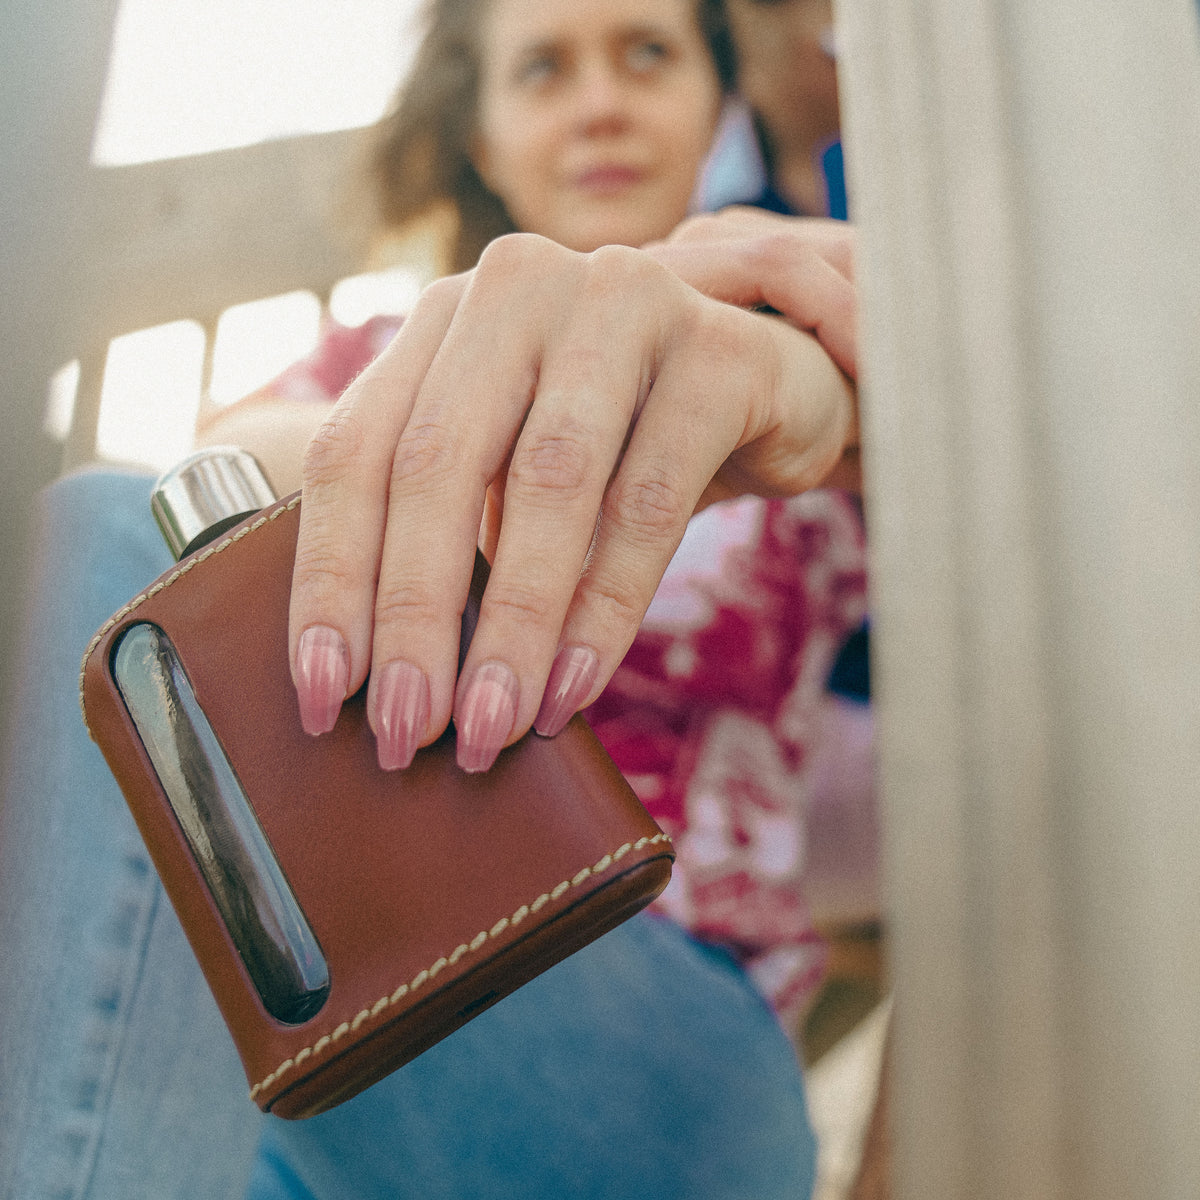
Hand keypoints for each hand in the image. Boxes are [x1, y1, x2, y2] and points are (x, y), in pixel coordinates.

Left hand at [288, 232, 855, 773]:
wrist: (769, 389)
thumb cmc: (617, 443)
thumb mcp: (512, 465)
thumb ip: (447, 527)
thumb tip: (376, 678)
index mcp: (444, 317)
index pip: (354, 449)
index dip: (330, 579)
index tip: (321, 694)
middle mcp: (520, 287)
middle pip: (436, 464)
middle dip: (413, 617)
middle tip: (405, 732)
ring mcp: (622, 302)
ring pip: (546, 485)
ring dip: (510, 627)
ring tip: (490, 727)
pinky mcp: (715, 353)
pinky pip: (647, 503)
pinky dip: (604, 609)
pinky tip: (572, 686)